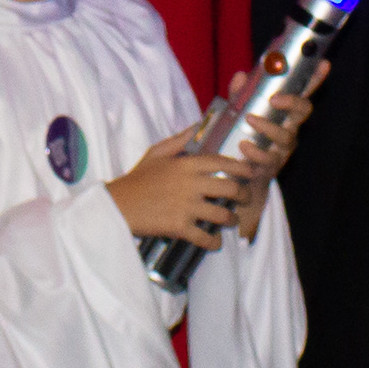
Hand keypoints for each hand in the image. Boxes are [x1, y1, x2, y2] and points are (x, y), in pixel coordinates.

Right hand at [108, 130, 251, 250]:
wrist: (118, 205)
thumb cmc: (137, 178)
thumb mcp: (156, 153)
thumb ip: (179, 140)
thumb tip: (197, 126)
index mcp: (186, 164)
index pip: (223, 163)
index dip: (242, 168)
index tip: (250, 173)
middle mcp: (190, 184)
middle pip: (230, 189)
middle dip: (243, 195)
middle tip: (244, 199)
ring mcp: (186, 207)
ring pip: (223, 215)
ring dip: (232, 219)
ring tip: (231, 220)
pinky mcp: (180, 227)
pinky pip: (206, 237)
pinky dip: (214, 242)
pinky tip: (215, 241)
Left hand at [209, 52, 331, 236]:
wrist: (237, 176)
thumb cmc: (242, 136)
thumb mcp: (237, 113)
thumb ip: (239, 95)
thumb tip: (240, 76)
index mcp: (283, 113)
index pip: (302, 92)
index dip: (315, 79)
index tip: (324, 64)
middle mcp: (289, 129)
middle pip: (303, 112)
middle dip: (293, 103)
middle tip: (276, 99)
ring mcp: (282, 149)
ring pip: (286, 137)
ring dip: (269, 127)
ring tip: (250, 119)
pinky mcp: (270, 168)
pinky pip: (269, 160)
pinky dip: (256, 152)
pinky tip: (245, 146)